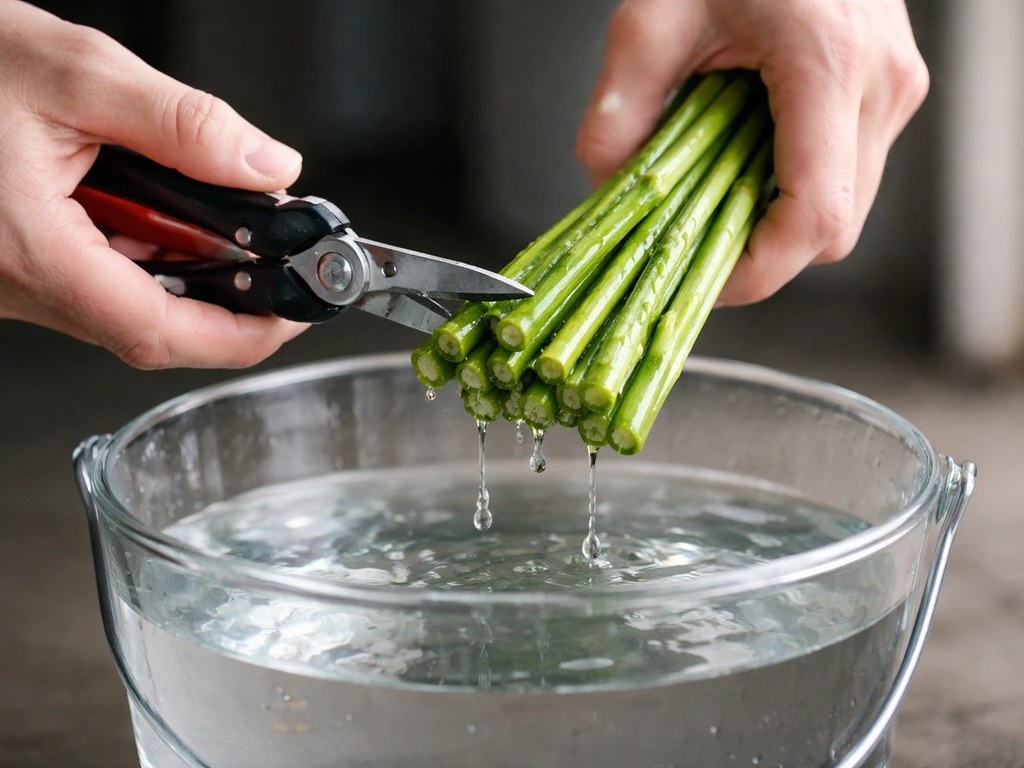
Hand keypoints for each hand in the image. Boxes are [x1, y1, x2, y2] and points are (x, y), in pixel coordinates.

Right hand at [0, 0, 307, 368]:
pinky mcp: (15, 267)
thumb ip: (181, 123)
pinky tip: (160, 213)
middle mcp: (19, 285)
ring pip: (126, 308)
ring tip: (223, 224)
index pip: (159, 332)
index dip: (241, 334)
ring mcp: (15, 283)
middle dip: (229, 303)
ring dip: (189, 276)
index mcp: (32, 252)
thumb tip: (266, 166)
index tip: (293, 314)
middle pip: (153, 329)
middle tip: (276, 263)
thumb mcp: (72, 72)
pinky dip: (146, 258)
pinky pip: (96, 283)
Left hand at [576, 0, 928, 305]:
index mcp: (829, 65)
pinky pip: (847, 172)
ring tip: (717, 187)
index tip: (703, 280)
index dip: (756, 271)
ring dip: (776, 218)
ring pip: (844, 208)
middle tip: (694, 236)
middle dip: (759, 250)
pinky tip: (748, 157)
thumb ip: (618, 114)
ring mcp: (894, 87)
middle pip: (831, 230)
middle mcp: (880, 84)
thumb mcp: (651, 19)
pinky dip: (794, 185)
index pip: (812, 218)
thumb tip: (606, 191)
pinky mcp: (887, 89)